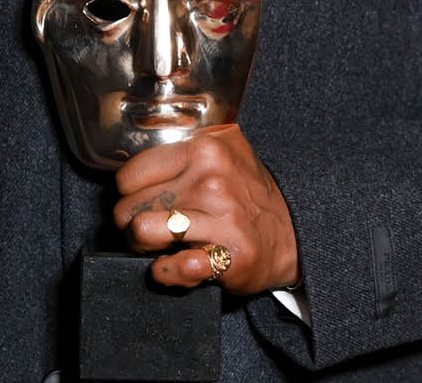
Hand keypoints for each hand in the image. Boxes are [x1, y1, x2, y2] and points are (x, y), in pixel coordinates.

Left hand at [113, 125, 300, 292]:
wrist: (292, 231)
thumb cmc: (246, 193)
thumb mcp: (222, 150)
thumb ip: (182, 149)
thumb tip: (132, 165)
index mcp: (205, 149)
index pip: (129, 175)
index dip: (130, 194)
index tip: (145, 201)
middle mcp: (213, 180)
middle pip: (129, 207)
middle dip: (131, 224)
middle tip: (153, 227)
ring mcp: (222, 218)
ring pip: (141, 232)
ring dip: (144, 247)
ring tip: (160, 245)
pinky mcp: (229, 256)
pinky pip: (172, 268)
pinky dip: (167, 272)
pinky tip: (179, 264)